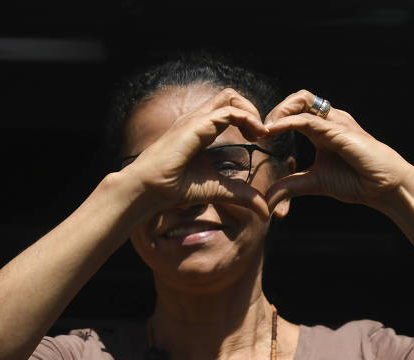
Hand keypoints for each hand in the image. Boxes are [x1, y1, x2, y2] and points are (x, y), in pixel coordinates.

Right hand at [121, 88, 270, 218]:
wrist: (149, 189)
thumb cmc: (175, 188)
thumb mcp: (218, 190)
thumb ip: (242, 195)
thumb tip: (264, 210)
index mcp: (201, 129)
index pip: (230, 110)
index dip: (250, 120)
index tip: (260, 141)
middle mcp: (198, 120)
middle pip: (231, 96)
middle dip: (252, 110)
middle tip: (261, 135)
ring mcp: (196, 120)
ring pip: (231, 97)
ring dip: (251, 112)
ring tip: (260, 134)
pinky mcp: (196, 126)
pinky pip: (228, 112)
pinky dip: (247, 119)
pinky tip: (255, 137)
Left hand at [263, 89, 413, 214]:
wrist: (385, 188)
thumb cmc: (357, 181)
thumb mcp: (314, 183)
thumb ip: (290, 186)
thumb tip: (266, 200)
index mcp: (323, 129)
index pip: (295, 110)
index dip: (275, 118)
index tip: (257, 136)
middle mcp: (330, 120)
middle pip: (298, 97)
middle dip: (276, 109)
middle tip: (259, 130)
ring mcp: (336, 122)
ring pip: (302, 100)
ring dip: (278, 112)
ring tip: (264, 130)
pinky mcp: (339, 131)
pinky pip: (309, 120)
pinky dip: (287, 122)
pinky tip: (272, 131)